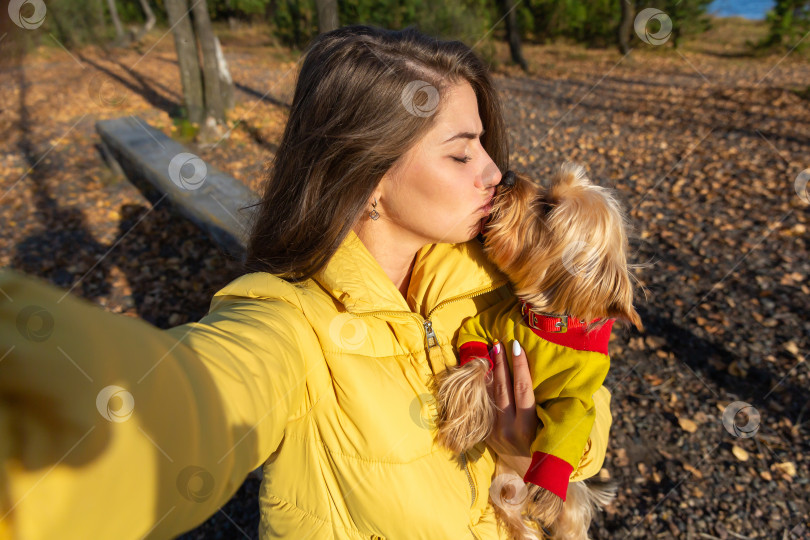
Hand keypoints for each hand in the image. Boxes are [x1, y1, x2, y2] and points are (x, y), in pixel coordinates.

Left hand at [484, 339, 537, 477]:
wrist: (527, 474)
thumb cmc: (546, 445)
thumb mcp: (550, 428)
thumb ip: (548, 405)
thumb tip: (563, 376)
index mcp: (527, 427)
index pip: (523, 390)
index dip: (519, 367)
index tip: (517, 346)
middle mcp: (508, 429)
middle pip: (503, 389)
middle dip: (502, 363)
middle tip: (500, 342)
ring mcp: (493, 431)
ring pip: (490, 394)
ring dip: (491, 371)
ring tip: (491, 350)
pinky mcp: (484, 432)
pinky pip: (483, 404)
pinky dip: (483, 385)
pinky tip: (484, 369)